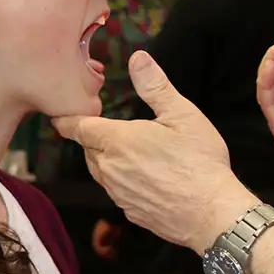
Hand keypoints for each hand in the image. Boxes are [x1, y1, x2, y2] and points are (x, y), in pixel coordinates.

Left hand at [53, 52, 257, 251]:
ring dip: (107, 160)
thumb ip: (155, 86)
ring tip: (126, 152)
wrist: (212, 215)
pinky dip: (123, 182)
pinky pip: (117, 192)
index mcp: (117, 141)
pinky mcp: (131, 213)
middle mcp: (111, 169)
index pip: (79, 128)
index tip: (61, 117)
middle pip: (89, 150)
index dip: (69, 121)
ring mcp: (119, 194)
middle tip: (104, 129)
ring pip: (101, 172)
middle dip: (93, 139)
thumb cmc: (200, 162)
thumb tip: (138, 58)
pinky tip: (145, 178)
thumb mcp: (182, 115)